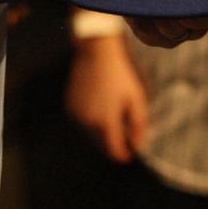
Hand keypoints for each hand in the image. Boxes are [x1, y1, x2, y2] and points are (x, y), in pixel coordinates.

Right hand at [65, 34, 148, 161]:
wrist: (96, 53)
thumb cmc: (120, 76)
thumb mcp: (136, 99)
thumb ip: (138, 125)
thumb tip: (138, 146)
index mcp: (105, 122)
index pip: (113, 151)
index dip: (123, 154)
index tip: (130, 153)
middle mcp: (87, 122)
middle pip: (101, 143)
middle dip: (112, 141)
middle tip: (123, 131)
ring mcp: (76, 114)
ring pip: (90, 133)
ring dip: (100, 131)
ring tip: (110, 115)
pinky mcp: (69, 105)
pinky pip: (81, 121)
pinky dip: (89, 120)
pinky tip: (98, 106)